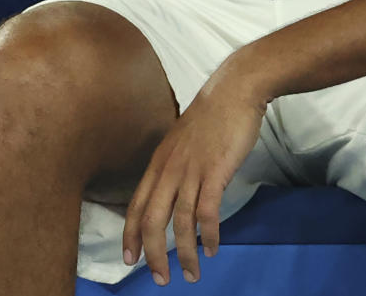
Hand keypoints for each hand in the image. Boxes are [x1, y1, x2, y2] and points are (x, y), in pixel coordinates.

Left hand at [122, 68, 267, 284]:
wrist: (235, 89)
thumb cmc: (212, 113)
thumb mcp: (182, 139)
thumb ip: (176, 164)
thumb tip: (177, 190)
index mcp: (159, 161)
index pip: (137, 205)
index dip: (131, 235)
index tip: (130, 259)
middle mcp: (170, 168)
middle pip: (153, 221)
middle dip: (154, 255)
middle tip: (161, 278)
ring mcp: (192, 170)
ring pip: (180, 223)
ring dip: (185, 253)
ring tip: (192, 273)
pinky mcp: (215, 171)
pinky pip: (207, 213)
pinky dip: (208, 235)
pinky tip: (212, 248)